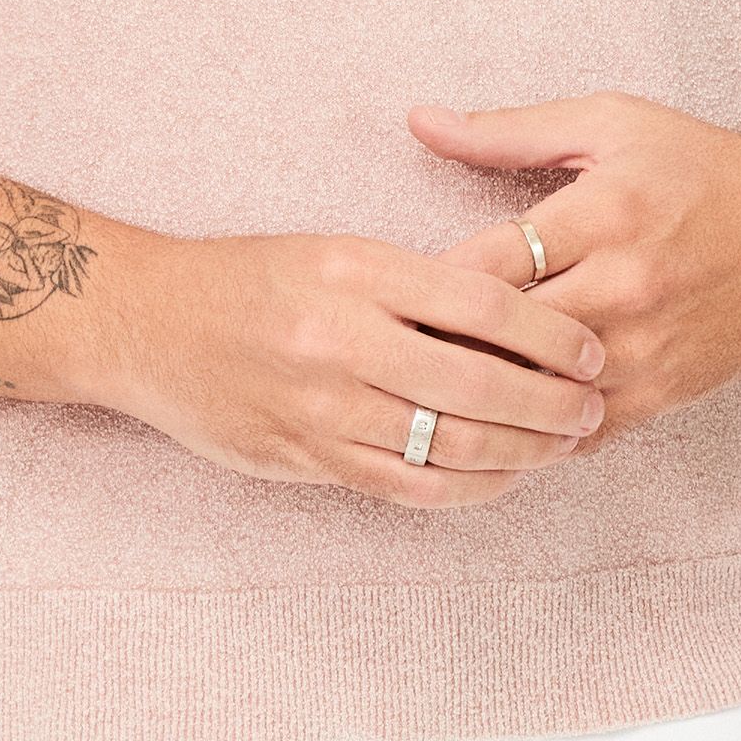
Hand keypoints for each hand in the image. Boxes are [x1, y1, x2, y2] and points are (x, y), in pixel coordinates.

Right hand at [81, 221, 608, 499]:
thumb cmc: (250, 278)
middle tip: (593, 408)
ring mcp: (321, 406)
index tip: (590, 349)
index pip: (483, 305)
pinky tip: (501, 478)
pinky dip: (466, 488)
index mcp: (357, 270)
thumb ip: (416, 284)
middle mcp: (341, 339)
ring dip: (522, 453)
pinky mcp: (304, 456)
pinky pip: (406, 486)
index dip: (551, 334)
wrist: (147, 323)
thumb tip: (516, 315)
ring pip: (448, 444)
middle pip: (477, 384)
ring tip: (562, 446)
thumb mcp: (334, 252)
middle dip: (551, 404)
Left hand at [405, 92, 740, 428]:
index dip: (424, 288)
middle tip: (383, 359)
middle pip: (504, 340)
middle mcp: (625, 288)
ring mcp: (648, 349)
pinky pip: (580, 433)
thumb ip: (509, 132)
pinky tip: (487, 430)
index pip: (486, 267)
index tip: (385, 297)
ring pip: (537, 396)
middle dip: (440, 350)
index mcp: (603, 214)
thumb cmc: (701, 168)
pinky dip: (530, 435)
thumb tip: (419, 121)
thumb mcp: (610, 123)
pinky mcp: (666, 392)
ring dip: (479, 401)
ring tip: (422, 400)